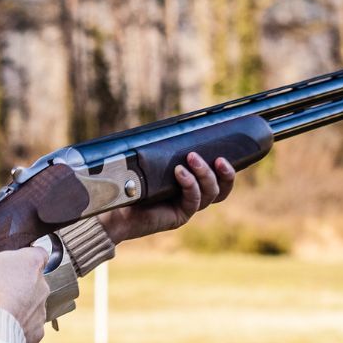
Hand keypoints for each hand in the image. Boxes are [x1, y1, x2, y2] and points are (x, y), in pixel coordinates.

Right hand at [0, 219, 49, 342]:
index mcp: (32, 263)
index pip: (39, 252)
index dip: (25, 254)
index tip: (10, 259)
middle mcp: (42, 286)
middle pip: (33, 279)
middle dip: (18, 281)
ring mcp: (40, 311)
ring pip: (32, 304)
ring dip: (19, 304)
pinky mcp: (35, 333)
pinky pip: (28, 327)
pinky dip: (17, 325)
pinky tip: (1, 325)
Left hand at [96, 151, 236, 244]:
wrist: (114, 208)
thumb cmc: (131, 182)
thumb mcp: (153, 161)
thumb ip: (168, 151)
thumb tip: (178, 127)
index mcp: (191, 183)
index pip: (219, 179)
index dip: (228, 170)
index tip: (228, 152)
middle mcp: (192, 197)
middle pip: (222, 189)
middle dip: (226, 174)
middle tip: (220, 159)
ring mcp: (187, 207)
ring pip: (211, 193)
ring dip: (205, 174)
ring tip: (191, 158)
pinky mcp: (179, 216)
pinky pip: (193, 200)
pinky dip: (189, 184)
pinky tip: (179, 172)